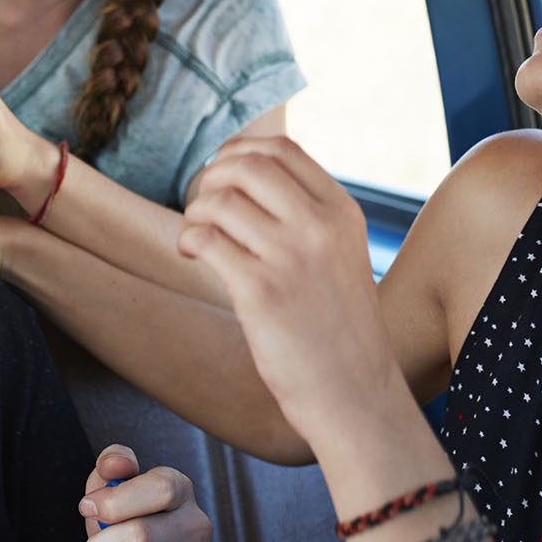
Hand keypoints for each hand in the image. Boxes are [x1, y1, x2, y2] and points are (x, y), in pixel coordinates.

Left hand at [176, 138, 388, 437]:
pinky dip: (188, 240)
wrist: (353, 392)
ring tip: (197, 236)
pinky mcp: (260, 292)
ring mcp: (291, 257)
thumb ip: (307, 214)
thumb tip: (244, 172)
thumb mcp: (341, 254)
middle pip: (247, 165)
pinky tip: (192, 254)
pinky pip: (205, 239)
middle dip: (211, 177)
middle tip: (204, 206)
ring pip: (220, 200)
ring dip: (195, 212)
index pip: (282, 149)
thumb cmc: (338, 327)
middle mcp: (320, 227)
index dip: (239, 151)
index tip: (222, 173)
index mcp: (342, 212)